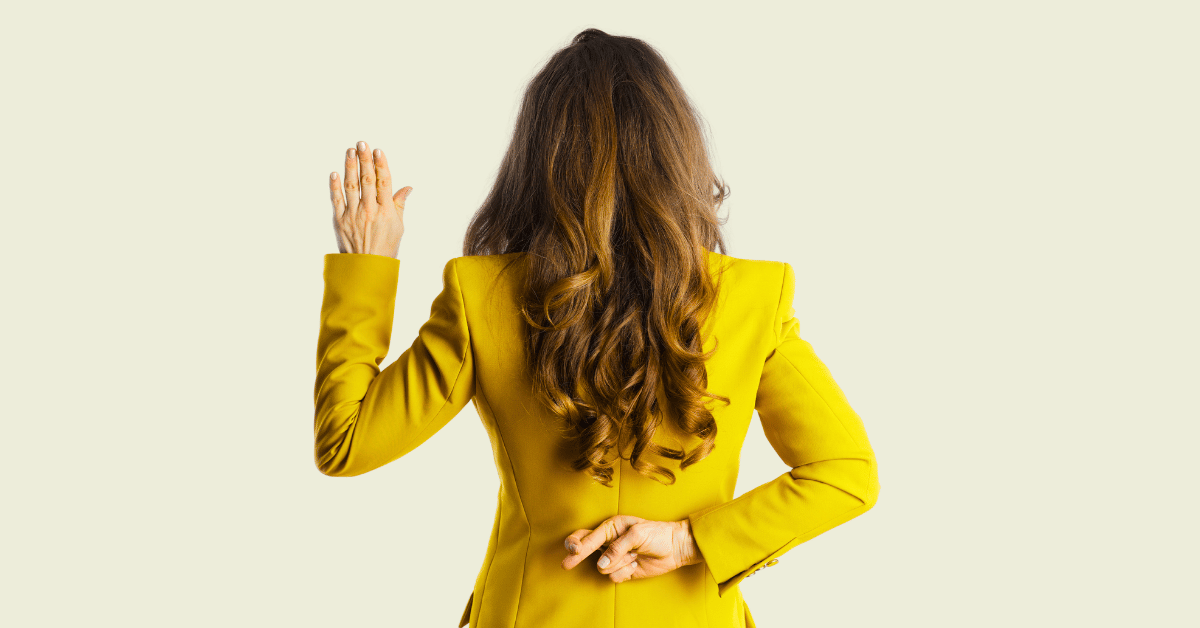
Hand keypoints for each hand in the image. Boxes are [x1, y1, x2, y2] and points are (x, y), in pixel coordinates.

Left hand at [329, 140, 412, 256]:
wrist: (367, 267)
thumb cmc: (385, 247)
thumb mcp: (398, 226)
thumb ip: (399, 204)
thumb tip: (406, 187)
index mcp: (386, 211)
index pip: (384, 183)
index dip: (381, 165)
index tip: (378, 151)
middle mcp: (370, 211)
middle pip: (367, 180)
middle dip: (364, 160)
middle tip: (362, 144)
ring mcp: (353, 215)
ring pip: (351, 186)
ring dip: (350, 167)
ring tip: (350, 151)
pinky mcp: (340, 220)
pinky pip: (337, 200)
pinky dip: (335, 186)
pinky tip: (335, 173)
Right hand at [561, 515, 703, 583]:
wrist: (674, 548)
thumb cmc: (657, 534)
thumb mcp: (637, 534)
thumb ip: (617, 548)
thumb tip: (602, 564)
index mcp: (611, 527)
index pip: (589, 535)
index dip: (578, 544)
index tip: (574, 551)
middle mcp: (609, 542)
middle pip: (584, 548)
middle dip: (576, 555)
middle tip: (566, 564)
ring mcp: (614, 557)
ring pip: (603, 567)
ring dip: (619, 563)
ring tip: (634, 555)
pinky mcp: (622, 570)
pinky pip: (614, 577)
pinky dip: (626, 572)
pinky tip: (637, 564)